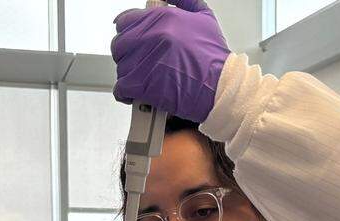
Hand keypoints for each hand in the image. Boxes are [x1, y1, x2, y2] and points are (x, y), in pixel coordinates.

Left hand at [111, 0, 230, 123]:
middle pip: (119, 44)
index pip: (124, 20)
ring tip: (146, 78)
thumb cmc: (214, 57)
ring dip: (130, 74)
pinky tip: (138, 93)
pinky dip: (126, 92)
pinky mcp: (141, 85)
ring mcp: (143, 61)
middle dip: (128, 54)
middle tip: (142, 62)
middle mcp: (150, 37)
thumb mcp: (204, 18)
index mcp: (161, 18)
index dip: (128, 31)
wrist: (220, 87)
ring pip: (120, 66)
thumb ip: (184, 2)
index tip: (134, 41)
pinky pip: (120, 87)